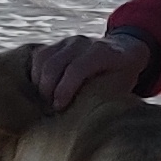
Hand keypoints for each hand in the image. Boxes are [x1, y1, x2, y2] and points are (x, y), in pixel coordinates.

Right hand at [30, 32, 147, 111]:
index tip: (59, 108)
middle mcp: (83, 43)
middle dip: (47, 90)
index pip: (76, 69)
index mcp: (103, 52)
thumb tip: (88, 119)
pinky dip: (35, 74)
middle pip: (54, 65)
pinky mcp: (58, 44)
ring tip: (44, 102)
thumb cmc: (123, 73)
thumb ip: (106, 96)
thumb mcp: (123, 85)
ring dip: (39, 83)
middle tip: (49, 110)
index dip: (64, 90)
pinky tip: (41, 90)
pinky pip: (38, 56)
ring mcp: (69, 41)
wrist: (125, 49)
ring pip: (43, 59)